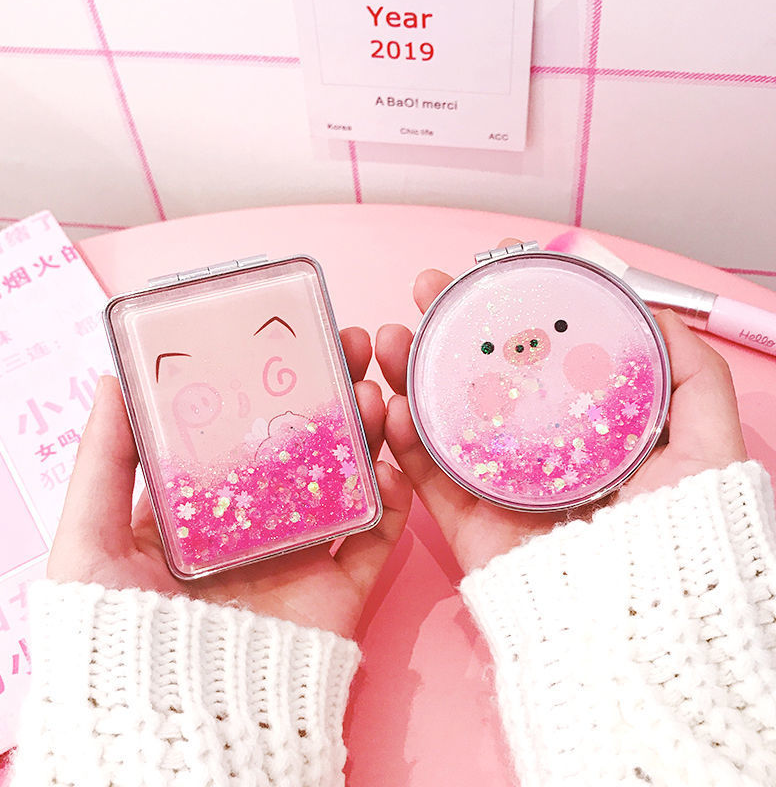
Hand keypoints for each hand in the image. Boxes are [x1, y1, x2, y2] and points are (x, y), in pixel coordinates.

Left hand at [47, 327, 412, 638]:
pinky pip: (378, 539)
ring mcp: (303, 556)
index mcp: (206, 512)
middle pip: (305, 449)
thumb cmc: (120, 633)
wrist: (177, 718)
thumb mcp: (91, 541)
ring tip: (374, 393)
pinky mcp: (340, 587)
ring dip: (367, 435)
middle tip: (353, 349)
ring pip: (347, 482)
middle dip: (332, 397)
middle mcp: (259, 527)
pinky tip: (398, 461)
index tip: (294, 343)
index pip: (247, 433)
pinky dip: (396, 502)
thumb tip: (111, 382)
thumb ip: (102, 462)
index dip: (271, 386)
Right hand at [375, 244, 746, 573]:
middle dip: (449, 327)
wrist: (638, 621)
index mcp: (583, 426)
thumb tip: (656, 314)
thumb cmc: (679, 532)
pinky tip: (387, 401)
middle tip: (428, 289)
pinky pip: (424, 475)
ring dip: (410, 371)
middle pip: (482, 376)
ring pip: (442, 416)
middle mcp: (536, 448)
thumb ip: (694, 377)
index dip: (514, 309)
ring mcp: (497, 483)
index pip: (539, 354)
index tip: (492, 269)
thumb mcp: (709, 442)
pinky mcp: (466, 522)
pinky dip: (399, 439)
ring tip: (393, 334)